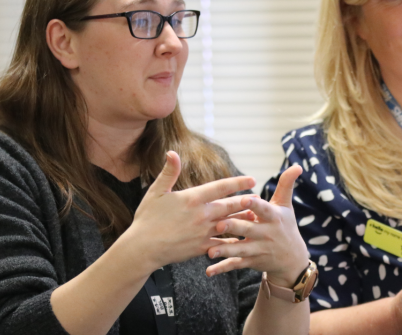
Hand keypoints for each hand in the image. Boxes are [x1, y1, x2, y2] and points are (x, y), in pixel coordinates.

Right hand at [123, 151, 255, 269]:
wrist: (142, 249)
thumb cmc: (147, 219)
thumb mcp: (156, 192)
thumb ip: (169, 173)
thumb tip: (172, 152)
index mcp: (192, 198)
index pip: (220, 187)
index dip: (238, 183)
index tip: (252, 179)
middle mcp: (201, 214)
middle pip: (229, 206)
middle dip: (245, 201)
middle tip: (259, 197)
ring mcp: (203, 232)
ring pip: (229, 224)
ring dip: (243, 219)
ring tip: (255, 216)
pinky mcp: (202, 247)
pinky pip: (222, 243)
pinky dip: (233, 240)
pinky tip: (243, 238)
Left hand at [206, 165, 308, 286]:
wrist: (292, 260)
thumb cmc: (285, 226)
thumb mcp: (286, 206)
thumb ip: (286, 185)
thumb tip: (296, 166)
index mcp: (273, 218)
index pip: (264, 210)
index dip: (255, 205)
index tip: (245, 199)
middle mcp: (267, 234)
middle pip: (248, 230)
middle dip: (234, 228)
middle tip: (218, 224)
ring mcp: (259, 250)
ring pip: (240, 250)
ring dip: (225, 251)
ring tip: (210, 251)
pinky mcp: (252, 262)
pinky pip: (236, 265)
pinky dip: (222, 268)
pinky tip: (209, 271)